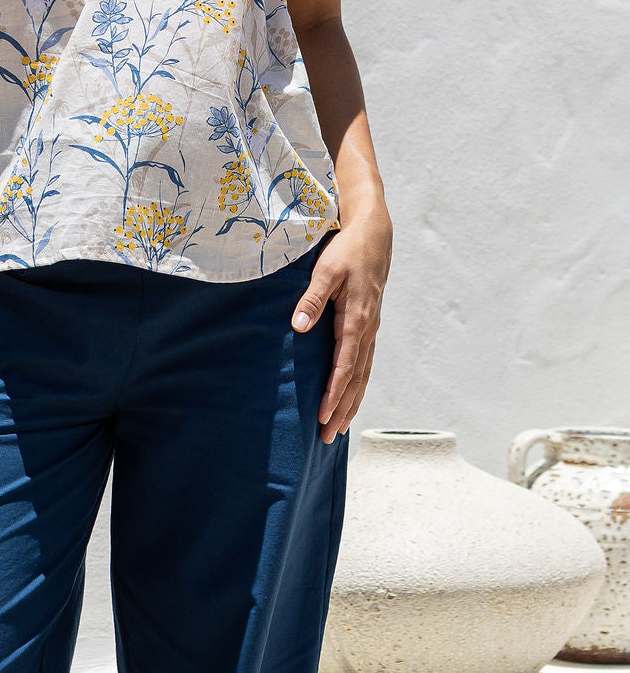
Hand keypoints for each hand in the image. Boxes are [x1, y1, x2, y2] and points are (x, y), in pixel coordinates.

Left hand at [291, 207, 392, 444]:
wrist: (373, 234)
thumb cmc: (347, 250)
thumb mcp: (326, 270)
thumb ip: (311, 299)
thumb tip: (298, 327)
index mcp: (356, 320)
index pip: (345, 366)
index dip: (334, 393)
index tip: (323, 415)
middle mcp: (367, 330)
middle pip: (356, 379)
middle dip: (342, 409)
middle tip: (327, 437)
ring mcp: (371, 329)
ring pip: (363, 374)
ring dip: (351, 402)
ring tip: (338, 427)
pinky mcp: (369, 325)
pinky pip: (365, 363)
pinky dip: (357, 385)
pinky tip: (350, 396)